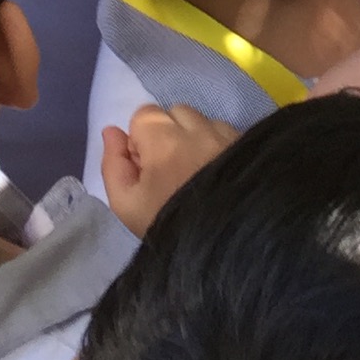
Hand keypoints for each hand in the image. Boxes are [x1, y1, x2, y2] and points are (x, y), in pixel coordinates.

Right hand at [101, 103, 235, 233]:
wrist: (223, 246)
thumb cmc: (168, 226)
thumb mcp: (126, 205)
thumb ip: (113, 164)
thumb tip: (112, 131)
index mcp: (164, 139)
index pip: (144, 115)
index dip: (140, 141)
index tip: (147, 169)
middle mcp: (198, 129)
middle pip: (175, 113)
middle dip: (168, 134)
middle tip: (170, 171)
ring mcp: (226, 135)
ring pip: (202, 120)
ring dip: (194, 137)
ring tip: (195, 172)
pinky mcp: (247, 144)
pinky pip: (226, 131)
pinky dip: (217, 144)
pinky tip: (216, 172)